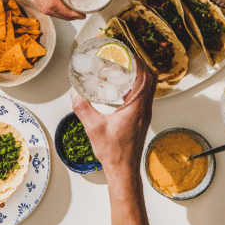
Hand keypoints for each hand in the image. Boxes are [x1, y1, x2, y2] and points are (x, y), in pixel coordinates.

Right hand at [11, 0, 110, 19]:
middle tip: (77, 14)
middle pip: (46, 8)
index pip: (52, 2)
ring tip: (70, 10)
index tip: (79, 14)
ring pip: (41, 5)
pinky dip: (49, 3)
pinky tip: (59, 0)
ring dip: (56, 11)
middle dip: (63, 15)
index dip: (67, 12)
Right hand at [70, 57, 156, 174]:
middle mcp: (144, 109)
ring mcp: (144, 114)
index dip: (139, 62)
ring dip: (138, 75)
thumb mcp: (93, 128)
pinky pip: (142, 95)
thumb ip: (82, 108)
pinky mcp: (141, 118)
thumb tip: (74, 94)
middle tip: (124, 59)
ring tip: (122, 69)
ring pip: (148, 87)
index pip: (146, 78)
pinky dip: (135, 86)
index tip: (127, 54)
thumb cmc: (114, 153)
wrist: (124, 170)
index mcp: (137, 108)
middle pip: (150, 79)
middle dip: (139, 65)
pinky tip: (121, 88)